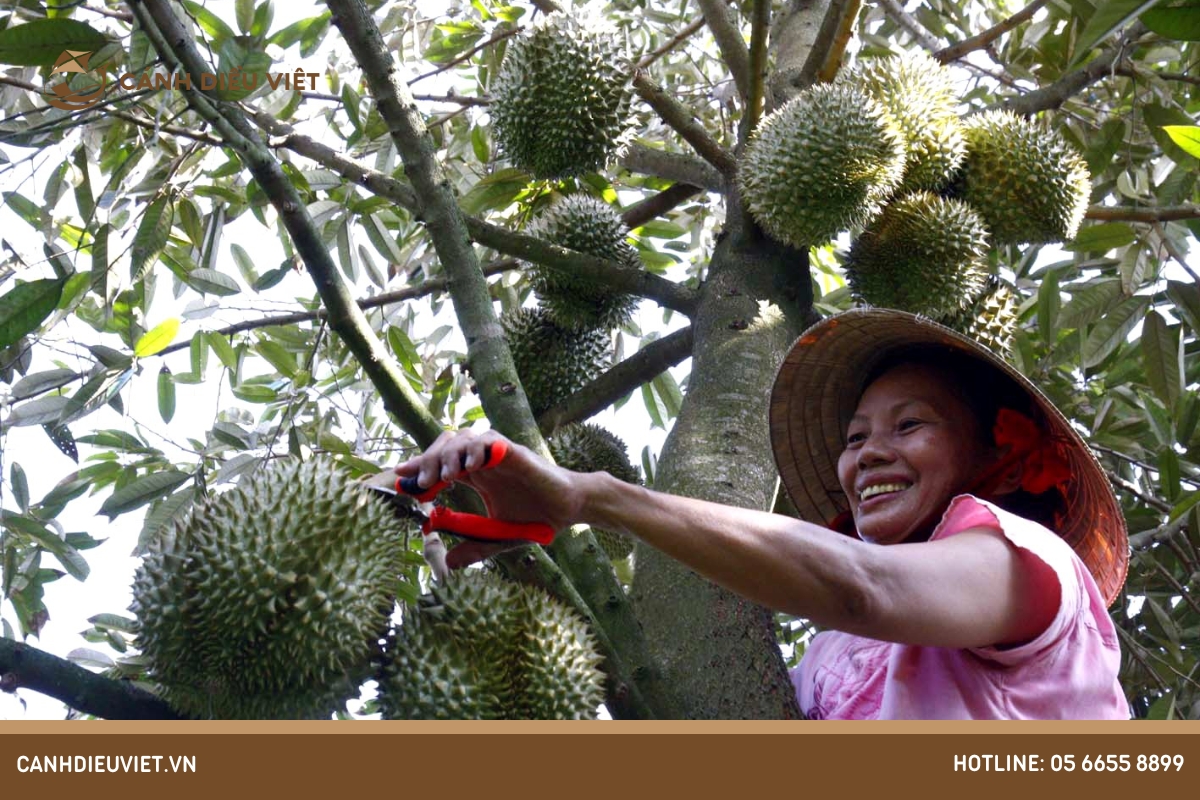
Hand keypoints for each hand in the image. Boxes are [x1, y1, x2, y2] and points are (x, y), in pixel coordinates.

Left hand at [394, 430, 585, 568]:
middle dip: (427, 460)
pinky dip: (477, 448)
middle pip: (445, 445)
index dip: (418, 468)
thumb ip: (474, 547)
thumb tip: (448, 565)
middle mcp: (482, 460)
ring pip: (463, 438)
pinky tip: (470, 467)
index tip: (400, 479)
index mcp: (475, 475)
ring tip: (443, 478)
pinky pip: (490, 440)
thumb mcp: (497, 538)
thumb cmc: (534, 518)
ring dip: (448, 455)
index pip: (439, 464)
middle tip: (419, 484)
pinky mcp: (515, 453)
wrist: (568, 510)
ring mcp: (497, 454)